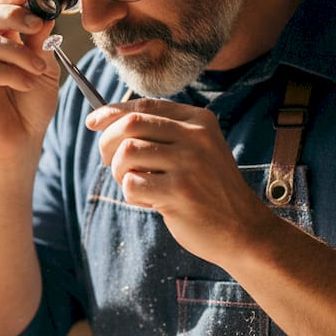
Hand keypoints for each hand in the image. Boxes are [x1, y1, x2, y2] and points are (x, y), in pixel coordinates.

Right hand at [0, 0, 61, 164]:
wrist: (23, 140)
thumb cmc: (32, 105)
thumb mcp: (45, 69)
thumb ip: (42, 43)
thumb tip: (45, 14)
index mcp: (0, 39)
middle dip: (13, 16)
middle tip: (36, 26)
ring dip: (19, 54)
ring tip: (38, 70)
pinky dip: (10, 74)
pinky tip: (25, 85)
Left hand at [86, 99, 275, 263]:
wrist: (243, 229)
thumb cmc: (209, 190)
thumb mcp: (198, 151)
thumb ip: (163, 134)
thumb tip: (108, 122)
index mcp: (199, 121)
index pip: (144, 106)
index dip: (112, 112)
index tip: (93, 122)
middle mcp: (196, 137)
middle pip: (130, 124)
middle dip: (107, 142)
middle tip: (108, 162)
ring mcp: (189, 164)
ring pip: (127, 153)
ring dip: (120, 172)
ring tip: (134, 184)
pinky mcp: (180, 192)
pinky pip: (132, 184)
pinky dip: (131, 194)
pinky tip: (149, 201)